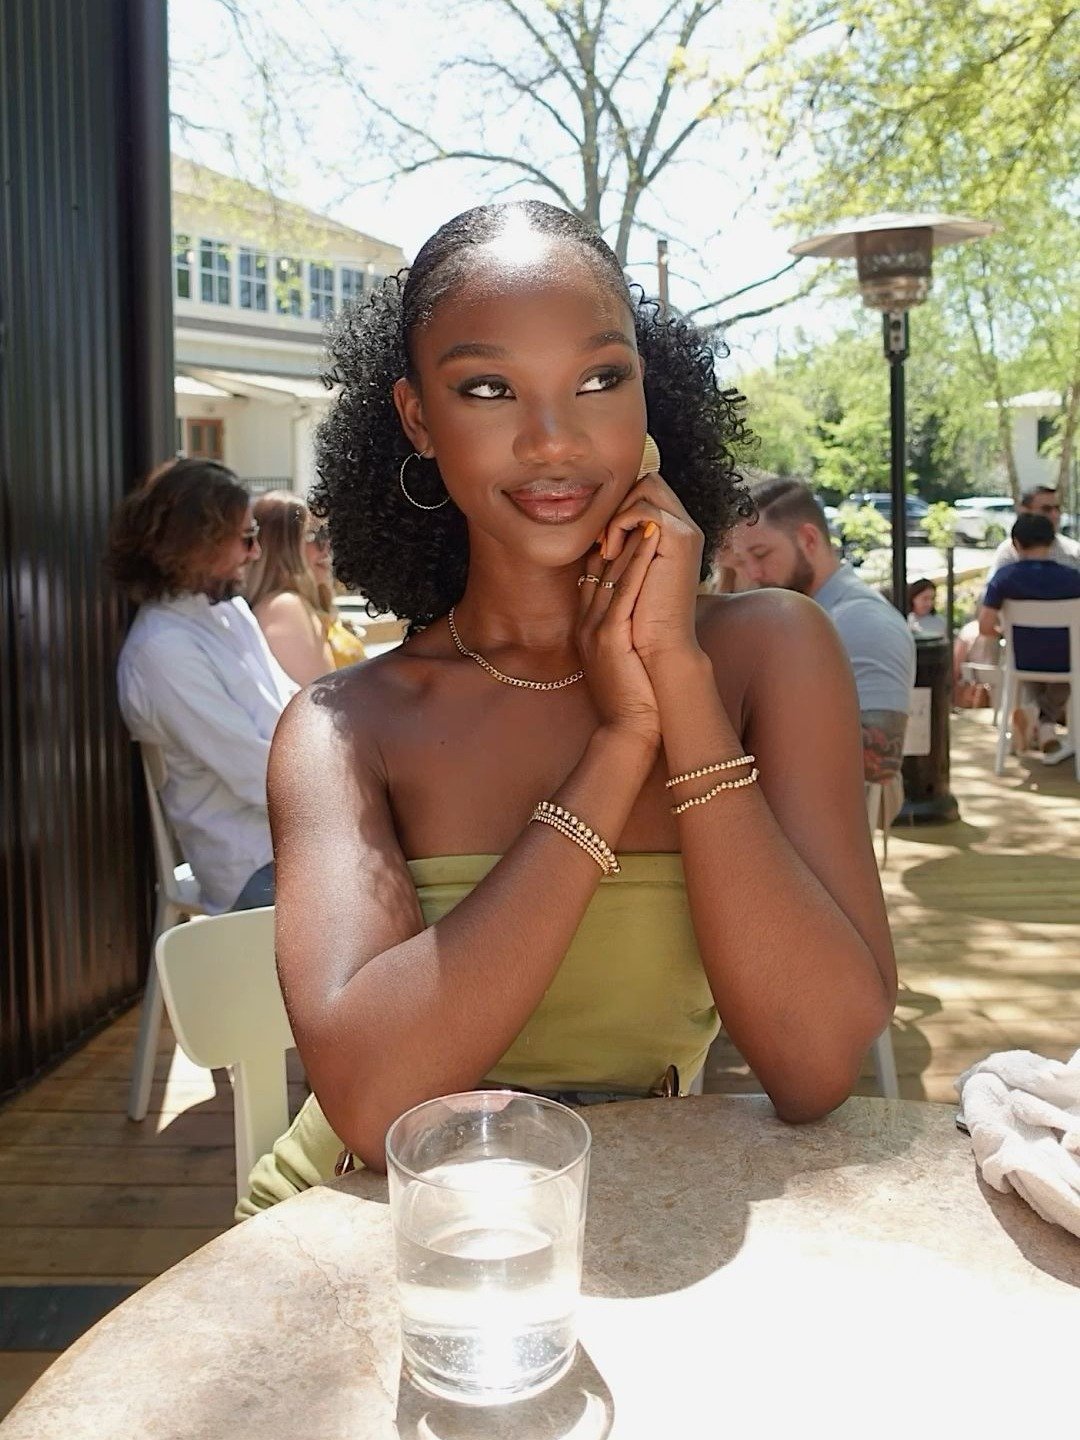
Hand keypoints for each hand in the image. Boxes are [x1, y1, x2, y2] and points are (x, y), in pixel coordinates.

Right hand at [577, 526, 660, 750]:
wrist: (627, 731)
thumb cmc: (632, 697)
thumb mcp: (620, 655)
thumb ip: (621, 629)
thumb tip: (635, 609)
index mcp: (587, 625)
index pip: (593, 573)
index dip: (606, 543)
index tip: (624, 519)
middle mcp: (586, 622)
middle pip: (596, 565)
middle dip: (614, 531)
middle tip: (633, 501)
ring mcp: (595, 629)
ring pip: (609, 571)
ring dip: (627, 537)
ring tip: (644, 508)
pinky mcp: (609, 638)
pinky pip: (623, 591)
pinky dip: (636, 561)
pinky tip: (650, 538)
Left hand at [598, 473, 703, 668]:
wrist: (658, 649)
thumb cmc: (636, 621)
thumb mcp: (622, 576)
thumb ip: (615, 550)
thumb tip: (592, 532)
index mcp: (671, 536)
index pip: (643, 493)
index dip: (618, 507)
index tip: (600, 540)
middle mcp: (683, 528)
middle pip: (648, 480)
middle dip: (619, 503)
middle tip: (604, 540)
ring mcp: (685, 531)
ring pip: (647, 486)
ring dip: (618, 513)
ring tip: (608, 549)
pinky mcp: (682, 539)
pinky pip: (645, 509)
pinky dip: (621, 524)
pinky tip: (612, 552)